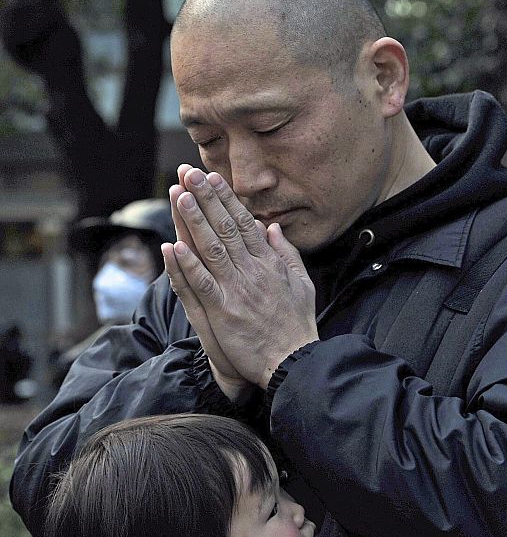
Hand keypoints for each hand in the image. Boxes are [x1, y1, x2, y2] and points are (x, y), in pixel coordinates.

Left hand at [168, 167, 317, 387]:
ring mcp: (237, 290)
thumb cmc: (297, 325)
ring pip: (211, 248)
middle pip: (225, 228)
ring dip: (194, 221)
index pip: (244, 223)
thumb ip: (287, 253)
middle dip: (206, 198)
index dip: (226, 199)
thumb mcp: (302, 283)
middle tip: (190, 173)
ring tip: (180, 195)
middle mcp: (252, 271)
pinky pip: (202, 284)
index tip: (212, 178)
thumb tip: (273, 227)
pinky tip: (173, 246)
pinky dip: (187, 265)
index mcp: (269, 263)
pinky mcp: (223, 311)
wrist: (293, 362)